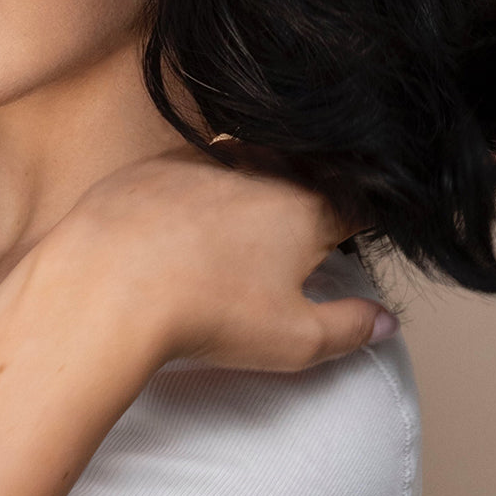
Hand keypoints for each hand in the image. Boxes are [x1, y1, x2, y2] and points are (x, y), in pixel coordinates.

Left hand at [58, 142, 395, 372]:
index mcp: (307, 210)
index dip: (365, 219)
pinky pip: (199, 157)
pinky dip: (208, 176)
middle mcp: (265, 171)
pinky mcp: (159, 161)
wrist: (109, 281)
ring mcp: (209, 158)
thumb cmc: (205, 313)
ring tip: (252, 211)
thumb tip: (386, 322)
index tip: (357, 236)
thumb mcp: (293, 340)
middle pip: (308, 170)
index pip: (357, 203)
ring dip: (263, 174)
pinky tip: (195, 204)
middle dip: (317, 190)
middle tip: (309, 224)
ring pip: (254, 154)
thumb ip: (349, 329)